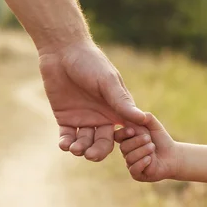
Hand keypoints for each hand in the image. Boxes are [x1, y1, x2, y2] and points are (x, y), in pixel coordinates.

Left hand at [39, 39, 145, 161]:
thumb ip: (122, 102)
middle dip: (98, 151)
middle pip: (103, 143)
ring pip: (85, 143)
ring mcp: (83, 120)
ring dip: (81, 149)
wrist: (63, 52)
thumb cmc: (90, 62)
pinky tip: (64, 145)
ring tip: (75, 148)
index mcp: (116, 110)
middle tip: (91, 155)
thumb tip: (143, 119)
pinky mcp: (66, 119)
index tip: (122, 149)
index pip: (125, 133)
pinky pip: (67, 137)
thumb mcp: (108, 82)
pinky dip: (66, 143)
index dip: (125, 143)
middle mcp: (102, 118)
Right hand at [115, 113, 179, 181]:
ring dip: (143, 151)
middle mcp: (126, 152)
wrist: (173, 155)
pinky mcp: (137, 174)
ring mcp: (130, 164)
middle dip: (137, 141)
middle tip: (149, 139)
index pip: (117, 136)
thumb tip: (137, 114)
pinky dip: (142, 163)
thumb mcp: (154, 125)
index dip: (123, 133)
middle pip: (123, 147)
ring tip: (153, 147)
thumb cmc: (161, 140)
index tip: (133, 130)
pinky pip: (134, 169)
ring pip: (129, 158)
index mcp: (127, 140)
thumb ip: (146, 117)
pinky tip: (150, 158)